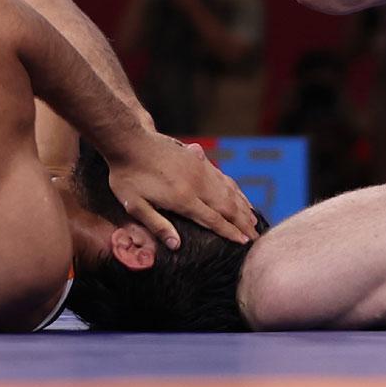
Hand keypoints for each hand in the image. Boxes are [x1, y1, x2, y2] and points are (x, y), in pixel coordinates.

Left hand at [104, 132, 256, 249]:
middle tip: (257, 237)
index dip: (231, 232)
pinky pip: (224, 178)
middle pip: (228, 207)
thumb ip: (157, 225)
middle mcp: (197, 184)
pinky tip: (240, 196)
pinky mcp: (199, 161)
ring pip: (229, 192)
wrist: (131, 141)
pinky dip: (236, 190)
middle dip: (244, 223)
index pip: (214, 220)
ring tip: (255, 220)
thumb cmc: (128, 176)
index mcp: (183, 199)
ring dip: (244, 207)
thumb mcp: (135, 205)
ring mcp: (200, 170)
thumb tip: (176, 246)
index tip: (245, 243)